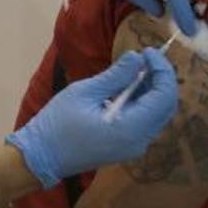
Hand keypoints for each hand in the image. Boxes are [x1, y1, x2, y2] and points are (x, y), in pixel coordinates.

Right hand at [6, 49, 176, 187]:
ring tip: (137, 67)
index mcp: (131, 129)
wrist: (41, 156)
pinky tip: (129, 86)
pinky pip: (145, 121)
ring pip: (157, 114)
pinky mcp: (126, 146)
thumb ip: (114, 76)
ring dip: (152, 89)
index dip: (162, 70)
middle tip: (146, 57)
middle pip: (166, 106)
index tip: (148, 51)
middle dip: (161, 78)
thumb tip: (136, 58)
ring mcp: (134, 146)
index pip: (163, 97)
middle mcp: (140, 141)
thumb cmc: (58, 123)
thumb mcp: (84, 93)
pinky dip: (143, 101)